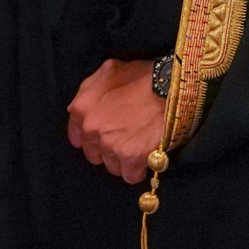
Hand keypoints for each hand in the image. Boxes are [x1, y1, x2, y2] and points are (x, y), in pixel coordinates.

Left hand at [66, 59, 165, 183]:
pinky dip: (138, 171)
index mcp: (81, 107)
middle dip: (107, 151)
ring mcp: (109, 144)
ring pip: (112, 167)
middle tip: (124, 141)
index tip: (103, 140)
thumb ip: (91, 91)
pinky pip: (130, 176)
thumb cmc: (141, 76)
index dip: (92, 139)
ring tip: (138, 147)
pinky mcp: (130, 157)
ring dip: (123, 161)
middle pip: (94, 155)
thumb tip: (83, 105)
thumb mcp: (108, 72)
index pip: (77, 137)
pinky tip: (146, 159)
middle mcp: (90, 128)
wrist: (170, 87)